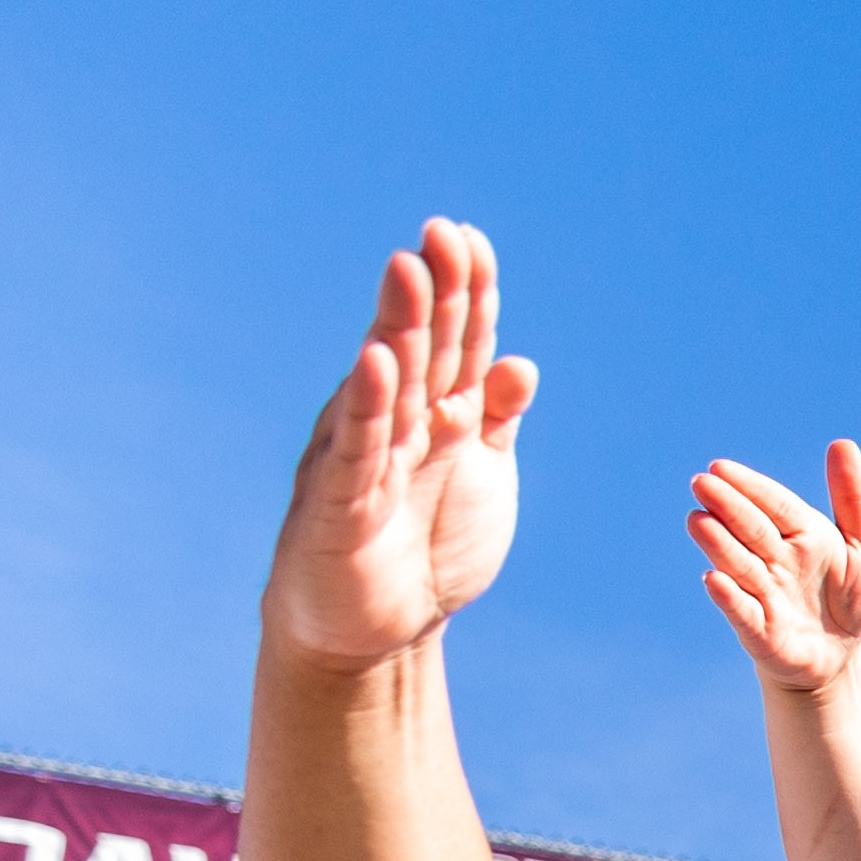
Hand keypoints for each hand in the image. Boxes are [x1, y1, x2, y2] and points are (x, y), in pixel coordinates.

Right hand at [263, 221, 538, 671]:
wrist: (379, 627)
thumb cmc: (428, 541)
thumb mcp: (478, 473)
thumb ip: (494, 419)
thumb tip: (520, 363)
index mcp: (433, 411)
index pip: (454, 342)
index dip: (465, 294)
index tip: (472, 239)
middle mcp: (394, 421)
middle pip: (419, 348)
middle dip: (433, 292)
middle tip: (442, 233)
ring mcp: (363, 456)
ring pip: (387, 383)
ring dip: (399, 328)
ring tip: (409, 270)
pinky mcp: (340, 503)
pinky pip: (356, 448)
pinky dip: (368, 405)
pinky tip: (377, 361)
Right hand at [684, 443, 860, 694]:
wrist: (841, 655)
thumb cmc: (852, 597)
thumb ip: (851, 499)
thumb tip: (842, 442)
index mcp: (802, 534)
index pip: (774, 505)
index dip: (750, 487)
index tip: (720, 467)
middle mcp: (776, 560)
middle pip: (750, 529)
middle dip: (727, 507)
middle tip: (701, 483)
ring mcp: (764, 594)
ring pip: (739, 565)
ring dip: (719, 545)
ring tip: (699, 521)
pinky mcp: (760, 632)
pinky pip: (743, 613)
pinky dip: (730, 598)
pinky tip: (714, 579)